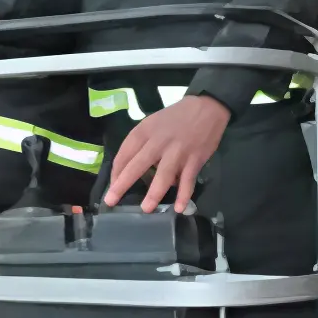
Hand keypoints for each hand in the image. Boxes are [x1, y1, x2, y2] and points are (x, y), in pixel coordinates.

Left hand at [103, 94, 230, 212]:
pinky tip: (179, 208)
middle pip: (138, 165)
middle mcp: (159, 142)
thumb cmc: (175, 117)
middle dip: (122, 184)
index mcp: (145, 131)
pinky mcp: (195, 159)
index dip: (116, 171)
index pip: (124, 153)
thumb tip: (132, 168)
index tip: (112, 185)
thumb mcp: (152, 122)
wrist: (207, 107)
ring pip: (163, 175)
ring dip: (154, 194)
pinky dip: (184, 195)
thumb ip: (142, 143)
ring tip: (146, 209)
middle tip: (111, 200)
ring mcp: (178, 152)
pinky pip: (188, 180)